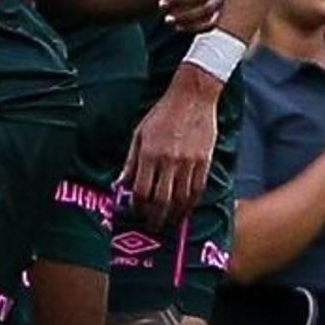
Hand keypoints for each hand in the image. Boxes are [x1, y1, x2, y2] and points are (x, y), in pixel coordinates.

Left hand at [125, 71, 220, 220]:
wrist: (193, 97)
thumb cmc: (162, 113)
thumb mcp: (139, 134)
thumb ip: (130, 162)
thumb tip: (120, 185)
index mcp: (149, 154)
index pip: (142, 191)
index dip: (138, 206)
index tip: (136, 212)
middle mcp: (169, 161)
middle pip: (161, 200)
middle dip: (155, 218)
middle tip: (152, 226)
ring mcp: (189, 163)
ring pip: (181, 199)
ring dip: (174, 215)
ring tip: (168, 222)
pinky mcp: (204, 162)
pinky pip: (197, 190)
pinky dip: (191, 204)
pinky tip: (185, 210)